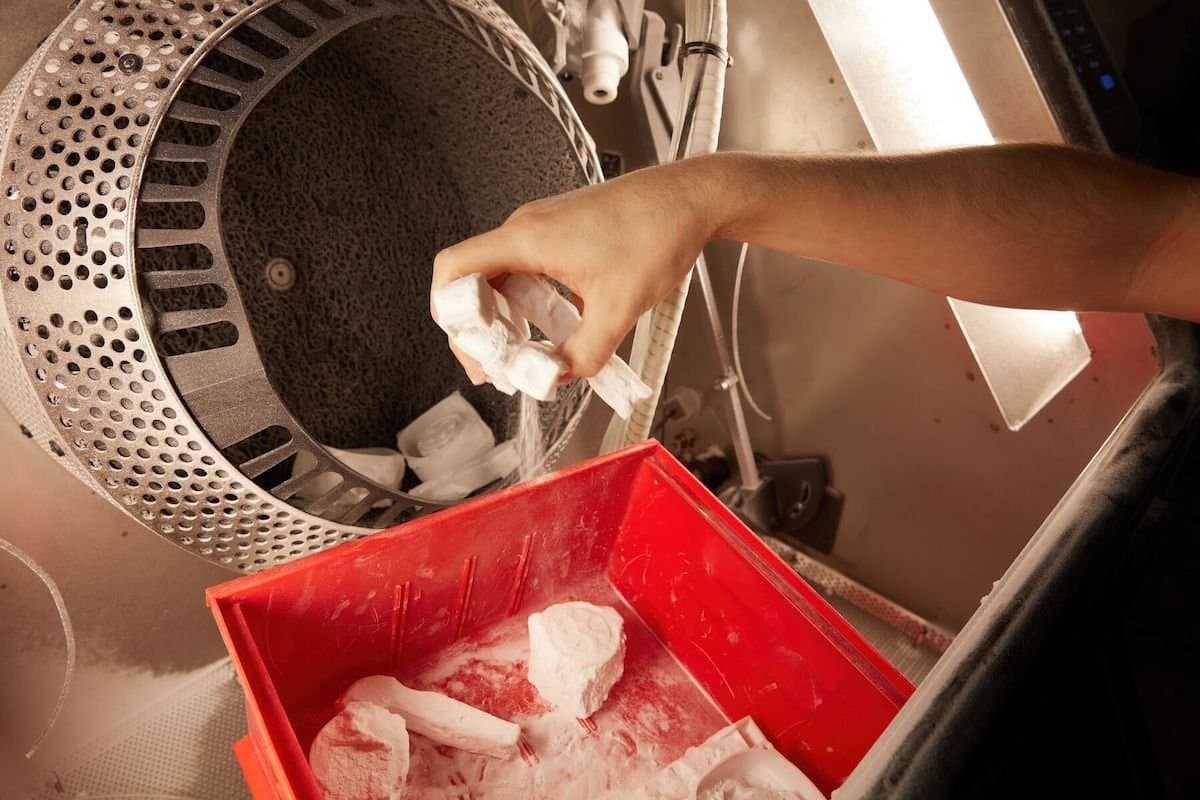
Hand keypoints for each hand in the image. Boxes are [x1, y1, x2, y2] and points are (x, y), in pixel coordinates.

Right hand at [431, 158, 723, 378]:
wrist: (691, 198)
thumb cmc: (659, 229)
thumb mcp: (619, 308)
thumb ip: (584, 354)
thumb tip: (559, 377)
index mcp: (527, 238)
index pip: (454, 270)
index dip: (450, 316)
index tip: (474, 351)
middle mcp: (526, 229)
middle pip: (472, 282)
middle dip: (481, 331)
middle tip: (501, 366)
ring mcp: (542, 230)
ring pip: (500, 281)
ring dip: (507, 321)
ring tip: (528, 355)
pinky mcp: (561, 235)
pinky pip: (528, 274)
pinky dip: (531, 307)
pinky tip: (556, 331)